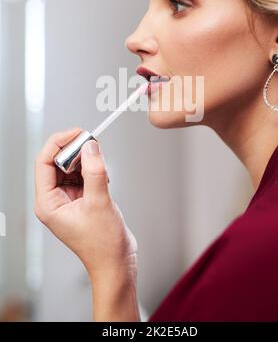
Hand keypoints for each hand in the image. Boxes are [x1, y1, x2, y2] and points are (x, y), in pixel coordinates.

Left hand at [34, 127, 137, 282]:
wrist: (117, 262)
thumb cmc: (103, 245)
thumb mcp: (99, 203)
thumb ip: (95, 171)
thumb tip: (90, 146)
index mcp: (48, 203)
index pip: (44, 162)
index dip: (58, 143)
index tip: (76, 132)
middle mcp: (54, 200)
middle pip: (57, 162)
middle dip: (75, 151)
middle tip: (92, 143)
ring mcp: (67, 199)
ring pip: (71, 167)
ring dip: (86, 160)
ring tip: (100, 165)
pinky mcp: (80, 198)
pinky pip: (82, 174)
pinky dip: (93, 169)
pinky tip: (103, 176)